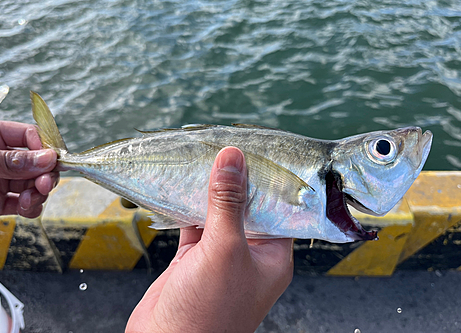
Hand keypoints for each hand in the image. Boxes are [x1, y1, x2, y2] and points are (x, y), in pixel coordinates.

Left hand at [0, 119, 58, 225]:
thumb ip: (7, 160)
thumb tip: (46, 158)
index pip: (28, 136)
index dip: (44, 147)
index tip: (52, 161)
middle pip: (36, 162)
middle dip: (45, 173)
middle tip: (44, 184)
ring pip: (32, 184)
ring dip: (38, 193)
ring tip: (29, 200)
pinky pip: (21, 204)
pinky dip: (30, 207)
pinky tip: (26, 208)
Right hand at [126, 147, 293, 332]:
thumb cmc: (208, 312)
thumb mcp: (225, 249)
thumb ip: (228, 203)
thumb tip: (233, 159)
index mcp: (271, 255)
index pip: (278, 208)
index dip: (269, 180)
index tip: (258, 150)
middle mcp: (248, 254)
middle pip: (245, 207)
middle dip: (235, 180)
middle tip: (227, 148)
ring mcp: (219, 256)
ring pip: (217, 214)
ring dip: (209, 191)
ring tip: (204, 159)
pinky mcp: (193, 259)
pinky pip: (193, 224)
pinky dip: (186, 206)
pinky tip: (182, 185)